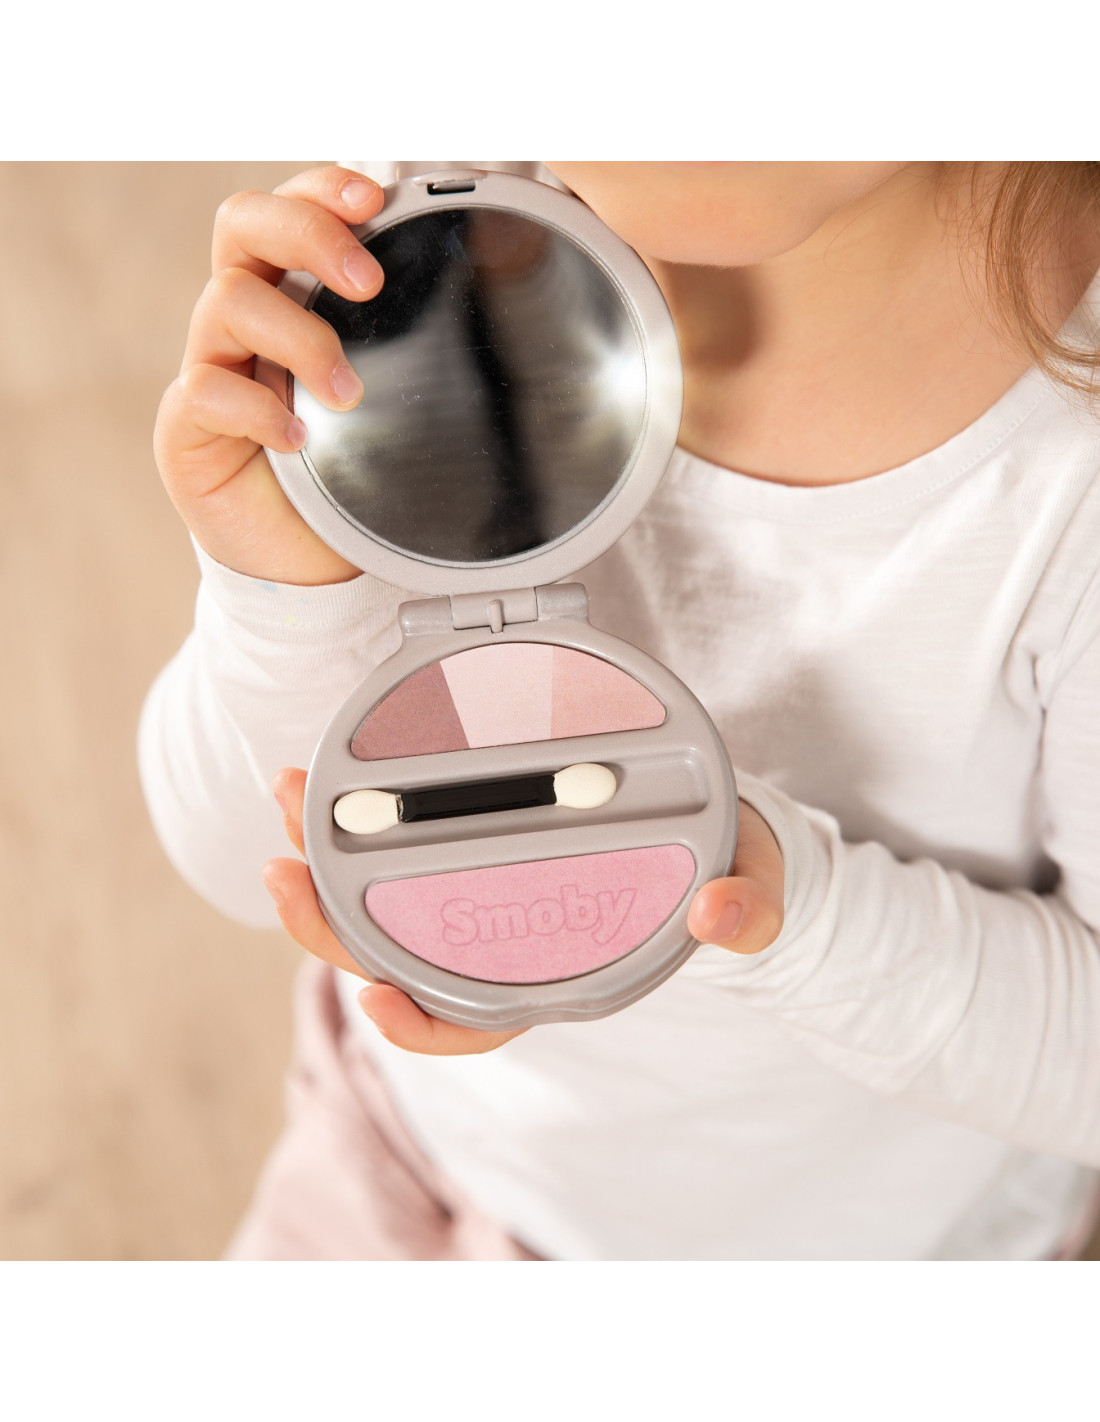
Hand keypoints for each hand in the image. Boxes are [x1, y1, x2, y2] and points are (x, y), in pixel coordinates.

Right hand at [154, 165, 385, 585]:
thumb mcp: (397, 399)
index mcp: (288, 293)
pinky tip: (298, 440)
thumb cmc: (354, 473)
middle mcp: (242, 319)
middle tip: (368, 282)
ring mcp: (210, 368)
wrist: (312, 564)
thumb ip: (422, 339)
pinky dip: (260, 410)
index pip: (288, 207)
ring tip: (347, 393)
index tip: (376, 197)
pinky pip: (206, 390)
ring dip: (302, 339)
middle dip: (309, 234)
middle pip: (242, 224)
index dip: (322, 189)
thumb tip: (506, 275)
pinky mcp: (187, 429)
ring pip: (229, 302)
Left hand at [262, 769, 784, 1054]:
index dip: (425, 1027)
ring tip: (286, 793)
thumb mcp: (751, 890)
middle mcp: (511, 939)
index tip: (378, 1003)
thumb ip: (747, 908)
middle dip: (331, 921)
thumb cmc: (725, 873)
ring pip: (386, 895)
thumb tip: (725, 917)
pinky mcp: (482, 836)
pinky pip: (407, 839)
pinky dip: (361, 813)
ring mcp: (488, 890)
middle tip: (284, 871)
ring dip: (327, 855)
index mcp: (565, 971)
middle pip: (402, 955)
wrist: (722, 830)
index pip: (484, 1020)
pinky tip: (330, 778)